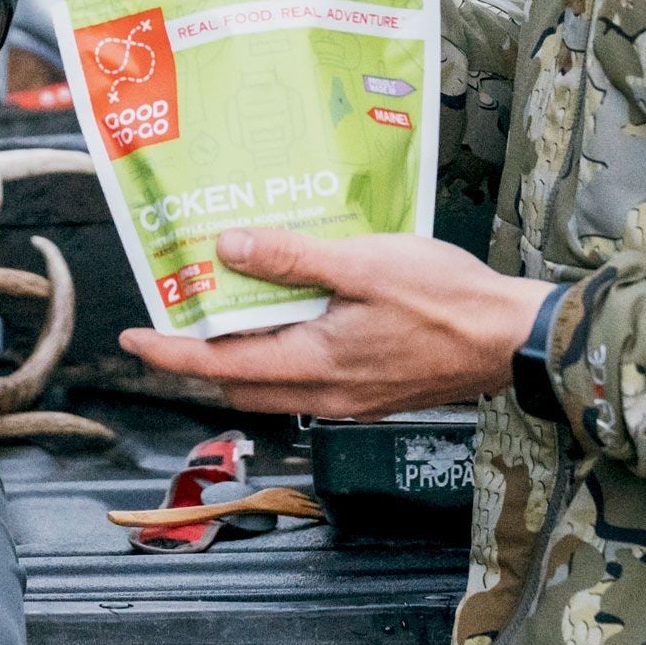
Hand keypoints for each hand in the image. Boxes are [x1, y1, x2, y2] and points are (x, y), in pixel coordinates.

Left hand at [121, 226, 552, 415]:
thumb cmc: (446, 301)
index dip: (168, 354)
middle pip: (237, 382)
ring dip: (239, 352)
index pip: (219, 367)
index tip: (131, 340)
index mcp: (314, 365)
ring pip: (271, 382)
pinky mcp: (371, 389)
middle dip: (196, 356)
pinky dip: (279, 349)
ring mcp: (350, 396)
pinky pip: (305, 376)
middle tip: (170, 315)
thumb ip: (291, 259)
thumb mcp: (362, 265)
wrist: (514, 338)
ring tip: (221, 305)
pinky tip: (284, 309)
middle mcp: (325, 392)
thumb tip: (228, 248)